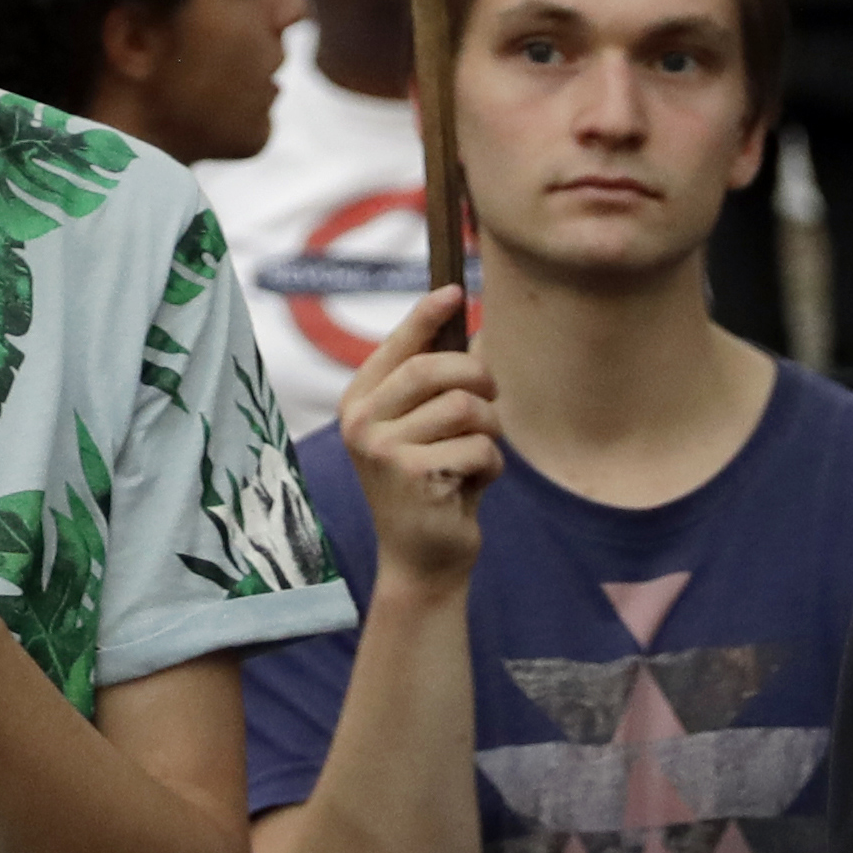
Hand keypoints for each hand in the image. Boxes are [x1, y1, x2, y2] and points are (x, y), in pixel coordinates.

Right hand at [334, 287, 497, 588]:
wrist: (423, 560)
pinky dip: (491, 465)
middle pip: (435, 369)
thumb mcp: (424, 431)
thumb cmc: (431, 485)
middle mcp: (362, 422)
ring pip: (465, 407)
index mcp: (359, 402)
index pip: (398, 347)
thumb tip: (474, 338)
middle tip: (493, 398)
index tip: (455, 292)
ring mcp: (384, 449)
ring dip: (491, 430)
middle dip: (479, 378)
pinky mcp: (414, 477)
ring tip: (481, 454)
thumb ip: (437, 389)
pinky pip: (478, 447)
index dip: (427, 316)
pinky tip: (475, 486)